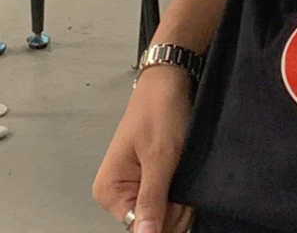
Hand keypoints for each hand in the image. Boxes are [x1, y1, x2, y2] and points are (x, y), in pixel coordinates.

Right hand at [92, 65, 195, 232]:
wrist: (170, 81)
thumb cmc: (160, 110)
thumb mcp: (160, 157)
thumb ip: (152, 200)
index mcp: (110, 191)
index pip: (139, 228)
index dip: (167, 218)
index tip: (182, 199)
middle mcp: (117, 192)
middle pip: (153, 222)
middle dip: (175, 206)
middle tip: (183, 174)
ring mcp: (135, 185)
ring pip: (164, 211)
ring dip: (180, 196)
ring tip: (183, 166)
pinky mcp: (150, 177)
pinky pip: (168, 197)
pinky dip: (180, 188)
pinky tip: (184, 169)